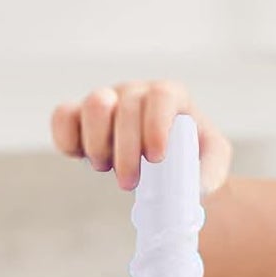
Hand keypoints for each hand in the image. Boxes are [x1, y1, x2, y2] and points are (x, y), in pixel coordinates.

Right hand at [51, 80, 232, 197]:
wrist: (171, 165)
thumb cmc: (192, 158)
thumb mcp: (212, 162)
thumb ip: (211, 168)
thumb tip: (195, 183)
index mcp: (171, 96)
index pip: (162, 96)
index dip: (156, 124)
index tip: (156, 158)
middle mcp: (137, 92)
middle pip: (125, 106)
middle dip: (126, 150)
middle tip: (129, 183)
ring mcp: (108, 101)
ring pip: (93, 104)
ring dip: (97, 142)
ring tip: (106, 168)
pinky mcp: (81, 118)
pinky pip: (63, 116)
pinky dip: (66, 139)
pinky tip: (80, 158)